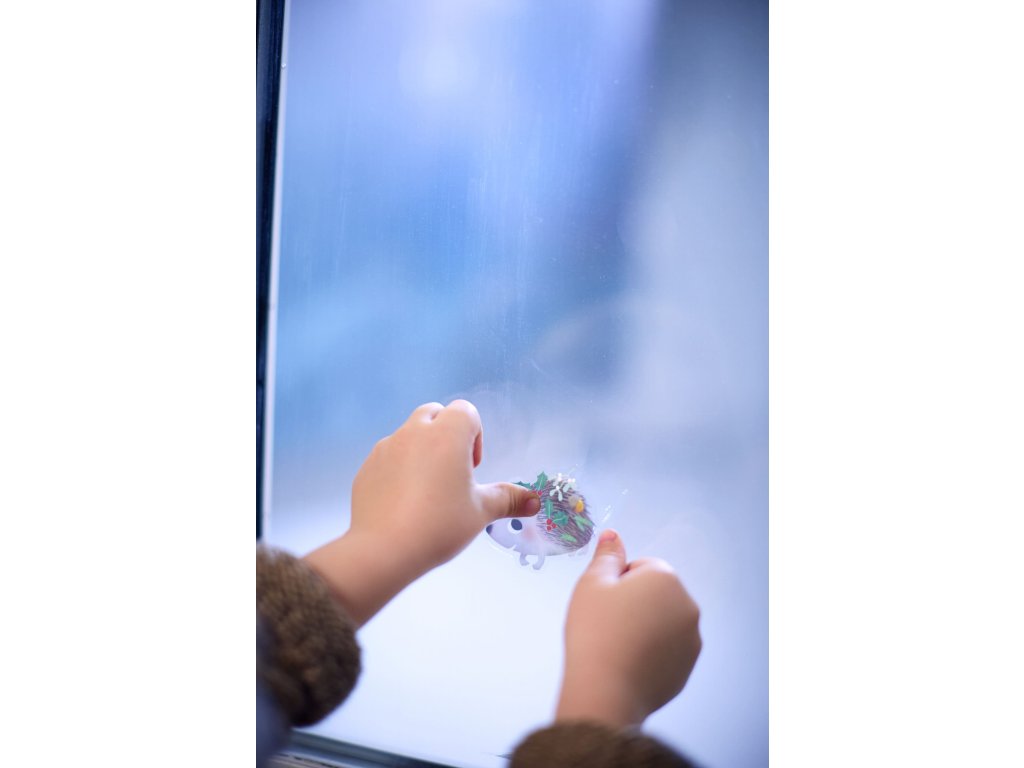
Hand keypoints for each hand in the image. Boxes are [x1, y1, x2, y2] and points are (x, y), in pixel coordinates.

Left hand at [304, 400, 540, 625]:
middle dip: (446, 434)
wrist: (384, 549)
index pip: (465, 410)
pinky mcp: (367, 467)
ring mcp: (386, 448)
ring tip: (427, 491)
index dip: (474, 435)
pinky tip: (403, 503)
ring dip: (421, 450)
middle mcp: (414, 432)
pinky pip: (388, 457)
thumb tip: (535, 500)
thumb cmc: (440, 525)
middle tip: (452, 472)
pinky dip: (399, 469)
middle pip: (434, 413)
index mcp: (447, 435)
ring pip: (408, 434)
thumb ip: (508, 499)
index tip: (472, 467)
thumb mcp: (480, 513)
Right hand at [555, 530, 701, 728]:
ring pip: (663, 623)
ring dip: (645, 627)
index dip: (617, 582)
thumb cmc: (595, 631)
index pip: (641, 567)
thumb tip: (613, 534)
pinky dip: (651, 653)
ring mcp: (691, 640)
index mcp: (666, 579)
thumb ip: (607, 556)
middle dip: (634, 604)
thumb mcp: (592, 584)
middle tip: (607, 624)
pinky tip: (628, 664)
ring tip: (617, 646)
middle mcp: (687, 606)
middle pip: (655, 595)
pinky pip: (667, 650)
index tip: (603, 604)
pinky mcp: (687, 668)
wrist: (606, 691)